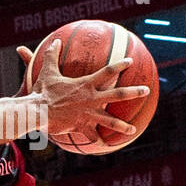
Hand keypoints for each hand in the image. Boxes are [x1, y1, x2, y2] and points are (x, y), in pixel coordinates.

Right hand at [18, 40, 148, 139]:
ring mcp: (88, 114)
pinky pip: (92, 136)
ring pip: (110, 121)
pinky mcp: (81, 126)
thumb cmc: (42, 91)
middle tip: (147, 90)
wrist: (38, 111)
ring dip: (122, 125)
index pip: (107, 72)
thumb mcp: (47, 71)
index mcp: (86, 84)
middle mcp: (91, 99)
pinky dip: (98, 141)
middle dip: (134, 92)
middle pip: (118, 95)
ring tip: (133, 129)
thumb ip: (52, 55)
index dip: (119, 65)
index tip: (130, 61)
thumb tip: (54, 41)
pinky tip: (104, 144)